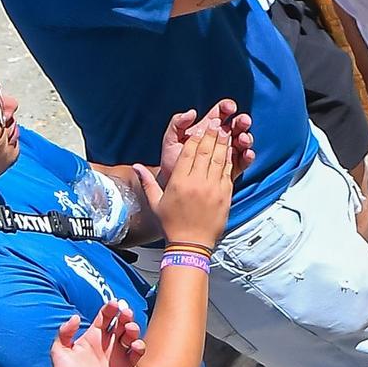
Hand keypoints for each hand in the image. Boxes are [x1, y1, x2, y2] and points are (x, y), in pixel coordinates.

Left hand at [49, 301, 145, 366]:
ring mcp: (118, 354)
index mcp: (94, 335)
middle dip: (125, 315)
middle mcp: (108, 342)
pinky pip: (137, 354)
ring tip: (129, 328)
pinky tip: (134, 345)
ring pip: (131, 336)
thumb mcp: (59, 352)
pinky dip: (139, 347)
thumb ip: (64, 333)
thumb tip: (76, 317)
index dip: (110, 308)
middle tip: (125, 313)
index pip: (105, 316)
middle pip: (121, 323)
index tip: (113, 303)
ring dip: (133, 329)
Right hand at [134, 121, 233, 254]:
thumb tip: (135, 166)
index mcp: (180, 182)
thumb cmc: (172, 225)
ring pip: (220, 160)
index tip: (201, 125)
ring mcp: (213, 189)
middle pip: (206, 152)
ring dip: (224, 144)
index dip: (196, 137)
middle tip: (217, 121)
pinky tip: (231, 151)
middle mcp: (197, 183)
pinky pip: (228, 173)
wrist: (191, 245)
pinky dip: (230, 160)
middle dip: (212, 135)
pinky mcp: (225, 196)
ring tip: (226, 130)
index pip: (189, 152)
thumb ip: (147, 182)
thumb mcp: (156, 202)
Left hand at [158, 102, 253, 185]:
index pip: (220, 113)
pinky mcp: (231, 170)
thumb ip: (177, 123)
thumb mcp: (170, 139)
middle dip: (241, 122)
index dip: (227, 108)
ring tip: (243, 140)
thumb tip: (192, 113)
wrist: (173, 183)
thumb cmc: (171, 161)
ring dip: (246, 138)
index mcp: (206, 128)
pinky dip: (248, 157)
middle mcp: (219, 140)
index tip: (230, 108)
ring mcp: (226, 154)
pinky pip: (243, 162)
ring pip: (242, 143)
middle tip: (243, 122)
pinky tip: (247, 154)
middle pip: (235, 126)